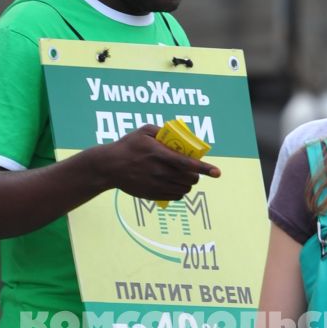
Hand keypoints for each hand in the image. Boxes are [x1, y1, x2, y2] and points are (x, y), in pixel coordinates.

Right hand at [93, 125, 220, 201]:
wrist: (110, 166)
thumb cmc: (127, 146)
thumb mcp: (143, 131)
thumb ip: (163, 131)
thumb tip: (180, 136)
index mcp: (159, 154)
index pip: (188, 163)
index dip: (204, 168)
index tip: (217, 172)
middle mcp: (159, 171)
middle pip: (189, 178)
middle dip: (196, 175)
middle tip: (192, 171)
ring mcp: (156, 184)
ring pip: (184, 189)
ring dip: (188, 183)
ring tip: (183, 177)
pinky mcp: (152, 194)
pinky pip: (175, 196)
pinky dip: (180, 191)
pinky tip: (175, 185)